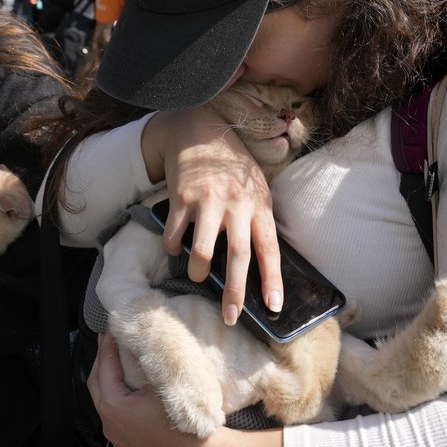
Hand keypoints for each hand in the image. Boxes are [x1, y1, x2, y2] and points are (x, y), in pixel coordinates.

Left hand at [87, 335, 205, 446]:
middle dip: (102, 367)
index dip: (106, 348)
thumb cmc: (182, 419)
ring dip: (113, 395)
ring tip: (122, 377)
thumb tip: (135, 346)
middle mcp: (110, 429)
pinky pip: (124, 434)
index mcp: (114, 407)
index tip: (108, 332)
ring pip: (109, 415)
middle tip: (107, 346)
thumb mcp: (163, 383)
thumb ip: (144, 364)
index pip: (104, 369)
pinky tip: (137, 413)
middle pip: (98, 390)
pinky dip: (126, 420)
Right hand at [144, 109, 282, 324]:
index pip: (270, 248)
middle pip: (238, 256)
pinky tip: (174, 248)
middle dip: (234, 292)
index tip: (273, 307)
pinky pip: (174, 236)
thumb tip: (258, 263)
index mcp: (259, 204)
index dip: (272, 280)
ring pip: (202, 251)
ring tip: (198, 277)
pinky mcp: (181, 198)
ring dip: (198, 272)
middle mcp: (236, 204)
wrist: (198, 129)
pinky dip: (172, 248)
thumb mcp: (256, 187)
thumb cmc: (231, 165)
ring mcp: (208, 201)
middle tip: (230, 316)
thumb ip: (258, 219)